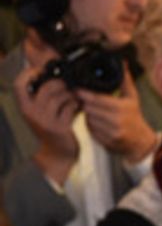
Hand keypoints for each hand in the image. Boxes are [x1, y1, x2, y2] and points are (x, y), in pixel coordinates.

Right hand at [14, 55, 78, 185]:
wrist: (57, 155)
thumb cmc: (51, 129)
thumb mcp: (42, 111)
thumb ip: (44, 95)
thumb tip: (53, 73)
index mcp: (24, 106)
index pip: (19, 84)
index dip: (29, 73)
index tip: (42, 69)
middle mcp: (31, 113)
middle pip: (47, 87)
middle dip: (61, 83)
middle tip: (68, 87)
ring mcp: (45, 121)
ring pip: (60, 97)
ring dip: (71, 94)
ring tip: (75, 97)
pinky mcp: (59, 127)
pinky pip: (70, 108)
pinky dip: (77, 104)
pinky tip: (78, 107)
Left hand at [76, 67, 157, 165]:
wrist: (140, 141)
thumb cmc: (134, 116)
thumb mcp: (132, 97)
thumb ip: (124, 80)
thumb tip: (122, 61)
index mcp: (122, 108)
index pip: (97, 99)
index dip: (84, 93)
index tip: (77, 89)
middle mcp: (116, 121)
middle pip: (90, 108)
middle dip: (85, 103)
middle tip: (82, 98)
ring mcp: (110, 132)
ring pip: (88, 118)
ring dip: (87, 113)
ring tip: (92, 109)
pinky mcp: (105, 140)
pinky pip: (90, 128)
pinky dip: (90, 123)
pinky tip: (96, 120)